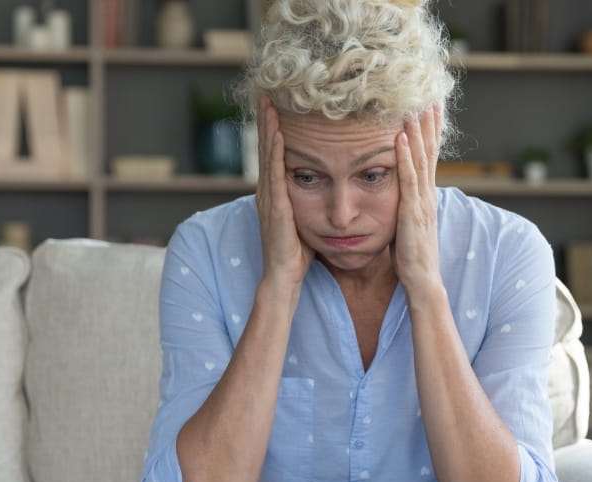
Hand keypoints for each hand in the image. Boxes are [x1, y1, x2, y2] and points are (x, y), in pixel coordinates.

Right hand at [256, 96, 313, 294]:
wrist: (283, 278)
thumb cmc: (297, 254)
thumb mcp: (305, 219)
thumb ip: (309, 201)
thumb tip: (325, 186)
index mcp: (276, 193)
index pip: (275, 154)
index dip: (274, 129)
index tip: (278, 105)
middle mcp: (268, 191)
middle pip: (266, 148)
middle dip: (266, 120)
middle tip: (267, 93)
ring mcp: (268, 198)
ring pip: (267, 155)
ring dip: (267, 128)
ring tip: (269, 103)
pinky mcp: (274, 207)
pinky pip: (274, 173)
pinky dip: (274, 151)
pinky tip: (277, 133)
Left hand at [393, 104, 442, 294]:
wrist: (423, 282)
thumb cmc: (412, 258)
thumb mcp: (407, 225)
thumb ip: (405, 206)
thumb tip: (398, 194)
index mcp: (425, 197)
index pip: (430, 158)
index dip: (430, 132)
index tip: (429, 108)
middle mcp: (427, 195)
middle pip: (430, 151)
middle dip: (429, 123)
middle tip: (428, 95)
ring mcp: (422, 202)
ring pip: (421, 159)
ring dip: (417, 131)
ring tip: (413, 106)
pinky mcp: (412, 212)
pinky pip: (408, 179)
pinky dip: (405, 157)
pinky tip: (401, 138)